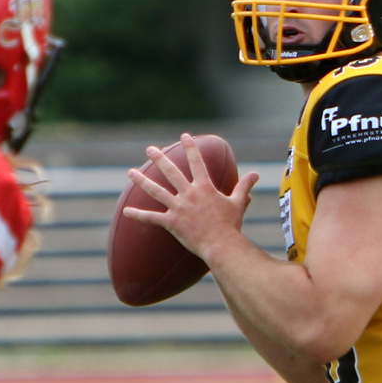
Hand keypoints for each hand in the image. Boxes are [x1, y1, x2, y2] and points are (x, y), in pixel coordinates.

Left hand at [124, 133, 259, 261]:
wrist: (222, 246)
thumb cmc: (231, 226)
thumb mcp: (238, 203)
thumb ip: (244, 187)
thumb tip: (256, 174)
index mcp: (205, 188)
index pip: (197, 162)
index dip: (190, 147)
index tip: (184, 136)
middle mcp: (190, 194)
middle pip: (171, 172)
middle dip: (160, 158)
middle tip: (150, 149)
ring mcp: (179, 208)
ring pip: (156, 191)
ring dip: (142, 181)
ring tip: (130, 172)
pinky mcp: (172, 223)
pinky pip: (152, 218)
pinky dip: (138, 215)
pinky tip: (126, 211)